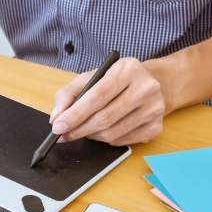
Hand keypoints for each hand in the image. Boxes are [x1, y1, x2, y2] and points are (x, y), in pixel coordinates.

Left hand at [49, 57, 166, 145]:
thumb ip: (68, 94)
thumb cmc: (117, 80)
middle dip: (78, 130)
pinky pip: (121, 142)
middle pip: (104, 118)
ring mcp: (153, 109)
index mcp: (127, 70)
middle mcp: (145, 88)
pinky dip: (106, 140)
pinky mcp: (155, 127)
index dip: (74, 115)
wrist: (153, 84)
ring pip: (111, 134)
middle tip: (64, 134)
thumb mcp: (92, 77)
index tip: (58, 126)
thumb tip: (56, 117)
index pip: (97, 97)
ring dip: (91, 135)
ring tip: (84, 129)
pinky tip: (103, 130)